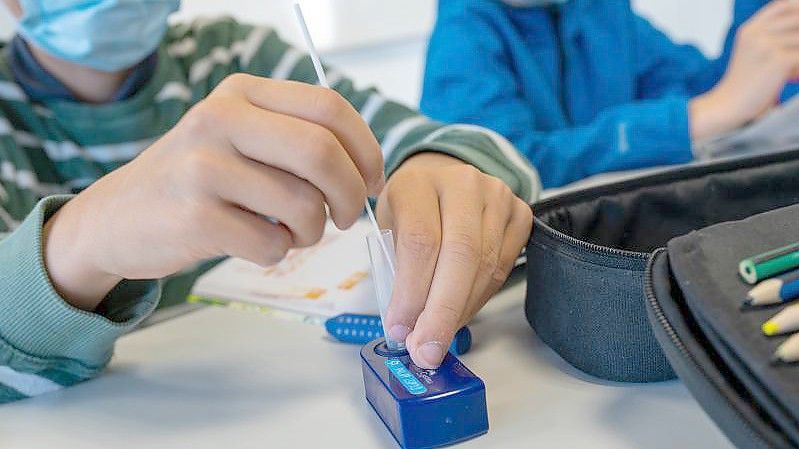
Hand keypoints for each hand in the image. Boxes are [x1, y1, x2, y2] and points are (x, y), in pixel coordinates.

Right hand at [43, 73, 384, 309]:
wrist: (115, 219)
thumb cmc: (196, 181)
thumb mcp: (239, 137)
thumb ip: (296, 138)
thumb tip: (369, 170)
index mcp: (241, 93)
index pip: (330, 107)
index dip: (365, 149)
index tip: (372, 181)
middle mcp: (220, 119)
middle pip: (323, 153)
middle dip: (351, 195)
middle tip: (347, 217)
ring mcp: (203, 167)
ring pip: (303, 205)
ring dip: (312, 231)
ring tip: (292, 232)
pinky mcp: (194, 217)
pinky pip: (272, 244)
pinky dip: (278, 252)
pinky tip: (256, 242)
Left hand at [376, 153, 532, 368]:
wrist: (442, 177)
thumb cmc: (410, 208)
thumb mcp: (388, 227)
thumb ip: (396, 269)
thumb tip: (407, 329)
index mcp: (418, 182)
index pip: (421, 242)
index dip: (412, 293)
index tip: (400, 330)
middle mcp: (463, 183)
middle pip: (460, 255)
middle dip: (442, 312)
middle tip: (426, 350)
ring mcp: (497, 195)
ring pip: (486, 265)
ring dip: (461, 310)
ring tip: (439, 336)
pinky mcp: (520, 212)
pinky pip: (504, 266)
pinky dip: (480, 298)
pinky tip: (459, 312)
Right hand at [691, 0, 798, 139]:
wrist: (729, 105)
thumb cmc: (743, 84)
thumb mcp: (752, 53)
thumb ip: (771, 37)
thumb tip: (797, 35)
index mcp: (750, 29)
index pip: (783, 5)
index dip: (796, 9)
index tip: (797, 27)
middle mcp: (757, 33)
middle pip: (798, 18)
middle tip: (793, 53)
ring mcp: (767, 45)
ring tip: (792, 70)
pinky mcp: (778, 60)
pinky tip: (792, 77)